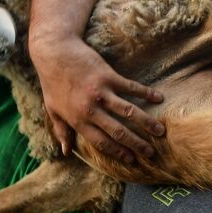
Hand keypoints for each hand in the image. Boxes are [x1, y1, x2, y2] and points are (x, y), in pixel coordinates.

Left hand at [29, 36, 163, 163]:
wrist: (53, 52)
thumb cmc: (52, 82)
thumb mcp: (52, 109)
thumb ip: (61, 131)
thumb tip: (65, 151)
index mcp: (78, 120)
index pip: (102, 142)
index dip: (118, 152)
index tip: (131, 160)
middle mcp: (91, 109)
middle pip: (118, 131)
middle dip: (136, 144)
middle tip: (151, 153)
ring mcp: (101, 92)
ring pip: (129, 112)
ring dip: (146, 123)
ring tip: (160, 131)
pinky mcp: (108, 76)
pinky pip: (131, 87)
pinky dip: (146, 93)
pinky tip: (158, 98)